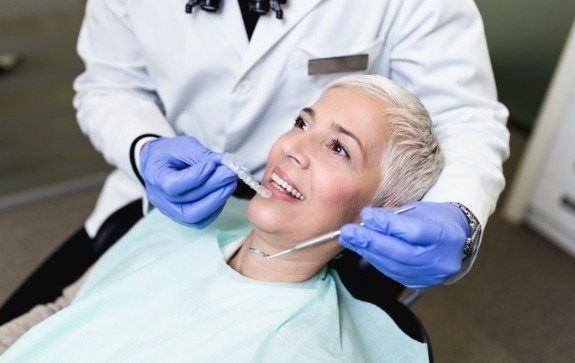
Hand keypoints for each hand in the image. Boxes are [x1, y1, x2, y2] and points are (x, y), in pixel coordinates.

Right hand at [139, 136, 236, 227]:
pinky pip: (199, 221)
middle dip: (214, 188)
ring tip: (230, 183)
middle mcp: (160, 198)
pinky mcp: (181, 216)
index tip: (212, 165)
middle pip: (187, 203)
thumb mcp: (183, 146)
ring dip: (217, 200)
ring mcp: (169, 210)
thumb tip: (225, 163)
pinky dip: (215, 209)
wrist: (158, 162)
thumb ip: (202, 155)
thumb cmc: (169, 152)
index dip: (195, 177)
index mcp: (155, 176)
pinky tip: (223, 194)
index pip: (173, 185)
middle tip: (230, 174)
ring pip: (194, 216)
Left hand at [339, 201, 468, 288]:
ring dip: (367, 251)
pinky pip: (391, 272)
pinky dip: (374, 259)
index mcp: (446, 236)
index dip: (388, 224)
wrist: (455, 241)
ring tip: (349, 239)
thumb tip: (369, 217)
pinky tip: (361, 249)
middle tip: (349, 231)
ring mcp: (429, 276)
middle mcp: (440, 261)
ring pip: (393, 266)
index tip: (367, 215)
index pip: (414, 232)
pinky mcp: (418, 283)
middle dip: (371, 241)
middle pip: (401, 253)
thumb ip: (397, 215)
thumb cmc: (437, 220)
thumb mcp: (422, 209)